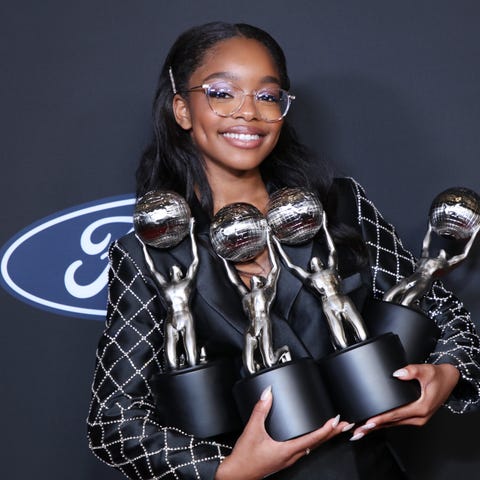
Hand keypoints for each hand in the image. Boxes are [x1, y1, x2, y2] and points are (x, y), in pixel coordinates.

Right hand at [215, 386, 350, 479]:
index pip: (312, 439)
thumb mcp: (252, 431)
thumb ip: (260, 410)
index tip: (336, 420)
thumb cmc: (244, 459)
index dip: (326, 429)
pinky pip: (303, 450)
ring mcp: (287, 460)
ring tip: (332, 429)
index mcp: (287, 451)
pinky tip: (311, 437)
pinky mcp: (282, 459)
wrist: (235, 475)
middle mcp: (290, 457)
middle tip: (344, 425)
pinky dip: (312, 441)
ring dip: (323, 438)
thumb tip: (268, 394)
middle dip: (331, 434)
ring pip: (311, 448)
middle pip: (316, 444)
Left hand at [350, 363, 459, 440]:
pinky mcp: (413, 417)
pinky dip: (383, 424)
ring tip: (360, 430)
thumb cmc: (438, 377)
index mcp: (421, 408)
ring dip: (377, 427)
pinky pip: (396, 421)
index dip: (381, 418)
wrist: (449, 381)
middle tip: (357, 430)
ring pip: (393, 424)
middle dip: (374, 427)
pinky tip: (372, 425)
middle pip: (392, 422)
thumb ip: (412, 370)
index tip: (369, 422)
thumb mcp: (427, 370)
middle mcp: (419, 417)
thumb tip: (398, 373)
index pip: (396, 414)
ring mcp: (416, 419)